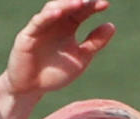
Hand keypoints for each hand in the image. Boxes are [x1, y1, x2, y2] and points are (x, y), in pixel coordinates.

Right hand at [1, 0, 115, 97]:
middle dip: (80, 2)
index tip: (106, 4)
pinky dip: (47, 16)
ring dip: (66, 5)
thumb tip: (112, 25)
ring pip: (53, 9)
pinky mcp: (27, 35)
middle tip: (93, 0)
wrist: (32, 88)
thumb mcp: (81, 58)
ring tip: (80, 2)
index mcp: (68, 27)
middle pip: (68, 6)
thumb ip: (95, 43)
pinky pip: (38, 22)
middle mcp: (54, 23)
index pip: (81, 12)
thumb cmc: (56, 73)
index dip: (92, 6)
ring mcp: (41, 27)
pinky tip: (58, 12)